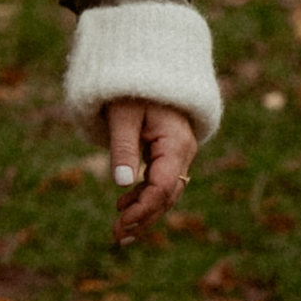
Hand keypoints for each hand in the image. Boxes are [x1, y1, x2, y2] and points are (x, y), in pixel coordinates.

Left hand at [103, 101, 200, 245]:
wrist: (150, 64)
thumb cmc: (133, 87)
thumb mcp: (122, 114)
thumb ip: (123, 147)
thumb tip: (122, 184)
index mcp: (176, 144)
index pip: (163, 186)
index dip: (143, 208)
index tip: (121, 222)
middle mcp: (183, 153)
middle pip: (167, 195)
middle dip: (144, 218)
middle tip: (116, 236)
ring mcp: (179, 154)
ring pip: (166, 192)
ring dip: (144, 212)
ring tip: (119, 231)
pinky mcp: (169, 153)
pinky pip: (161, 181)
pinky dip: (144, 196)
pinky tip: (124, 207)